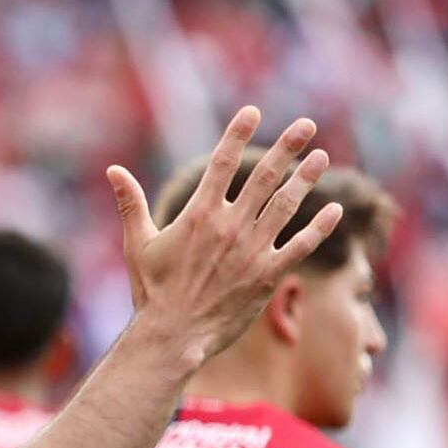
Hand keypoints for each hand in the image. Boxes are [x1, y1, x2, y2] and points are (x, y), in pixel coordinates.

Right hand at [109, 106, 343, 371]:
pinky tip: (333, 210)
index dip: (238, 134)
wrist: (173, 335)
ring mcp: (252, 250)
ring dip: (306, 179)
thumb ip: (131, 204)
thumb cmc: (152, 291)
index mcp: (198, 214)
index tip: (253, 112)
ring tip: (321, 157)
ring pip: (286, 205)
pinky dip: (319, 228)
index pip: (221, 163)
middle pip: (263, 176)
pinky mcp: (267, 275)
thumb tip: (113, 171)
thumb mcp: (138, 244)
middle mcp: (229, 226)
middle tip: (306, 124)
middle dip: (287, 147)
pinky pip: (300, 245)